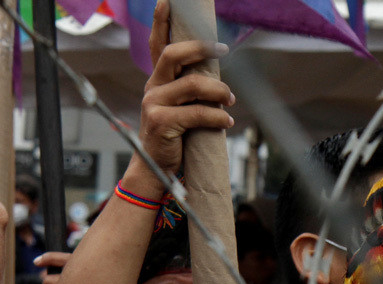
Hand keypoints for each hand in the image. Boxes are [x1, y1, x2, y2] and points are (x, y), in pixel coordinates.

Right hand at [127, 0, 233, 195]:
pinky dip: (217, 118)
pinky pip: (197, 112)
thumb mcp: (181, 108)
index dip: (160, 22)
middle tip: (223, 50)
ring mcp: (153, 104)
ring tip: (230, 101)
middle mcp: (152, 88)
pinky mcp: (160, 122)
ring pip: (192, 85)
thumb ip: (192, 90)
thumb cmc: (175, 137)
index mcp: (158, 82)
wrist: (156, 169)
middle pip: (173, 54)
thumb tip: (222, 77)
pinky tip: (225, 123)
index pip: (157, 45)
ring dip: (219, 92)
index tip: (167, 1)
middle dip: (201, 48)